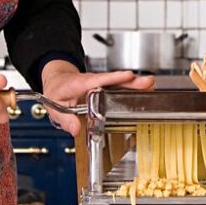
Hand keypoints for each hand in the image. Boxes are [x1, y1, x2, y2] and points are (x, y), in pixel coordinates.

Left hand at [40, 60, 154, 135]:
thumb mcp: (54, 106)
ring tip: (151, 86)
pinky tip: (145, 93)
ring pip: (120, 84)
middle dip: (132, 82)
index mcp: (81, 83)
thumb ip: (65, 118)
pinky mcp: (106, 88)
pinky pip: (120, 88)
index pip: (98, 80)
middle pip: (115, 81)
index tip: (128, 75)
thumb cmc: (57, 90)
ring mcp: (102, 85)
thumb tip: (76, 129)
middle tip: (148, 82)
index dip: (114, 78)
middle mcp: (94, 82)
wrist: (58, 81)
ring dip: (136, 85)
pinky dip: (133, 89)